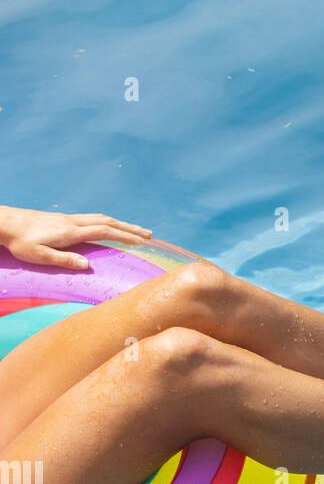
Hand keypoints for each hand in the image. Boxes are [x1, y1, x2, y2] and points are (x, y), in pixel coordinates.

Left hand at [0, 206, 152, 269]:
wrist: (6, 223)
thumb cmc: (21, 242)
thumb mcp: (41, 256)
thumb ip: (65, 260)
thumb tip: (88, 265)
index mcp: (71, 232)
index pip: (105, 232)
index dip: (125, 236)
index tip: (143, 241)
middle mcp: (73, 222)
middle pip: (108, 222)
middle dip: (130, 228)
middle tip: (149, 235)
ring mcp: (69, 219)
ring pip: (101, 218)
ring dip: (120, 224)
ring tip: (135, 231)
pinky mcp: (64, 220)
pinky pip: (93, 219)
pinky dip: (108, 223)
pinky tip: (110, 228)